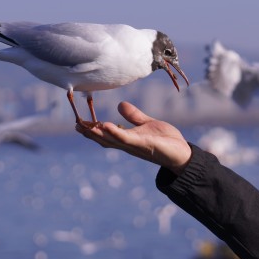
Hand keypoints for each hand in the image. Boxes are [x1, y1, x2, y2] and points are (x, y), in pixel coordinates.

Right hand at [75, 101, 191, 174]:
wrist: (182, 153)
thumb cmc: (166, 140)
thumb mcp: (147, 124)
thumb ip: (134, 116)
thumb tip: (120, 105)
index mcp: (128, 139)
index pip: (107, 134)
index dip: (93, 130)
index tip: (79, 123)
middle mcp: (128, 144)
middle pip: (105, 139)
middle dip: (90, 134)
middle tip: (76, 125)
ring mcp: (135, 146)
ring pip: (112, 140)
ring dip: (99, 134)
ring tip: (86, 126)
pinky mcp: (143, 144)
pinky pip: (126, 139)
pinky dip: (115, 133)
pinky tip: (105, 125)